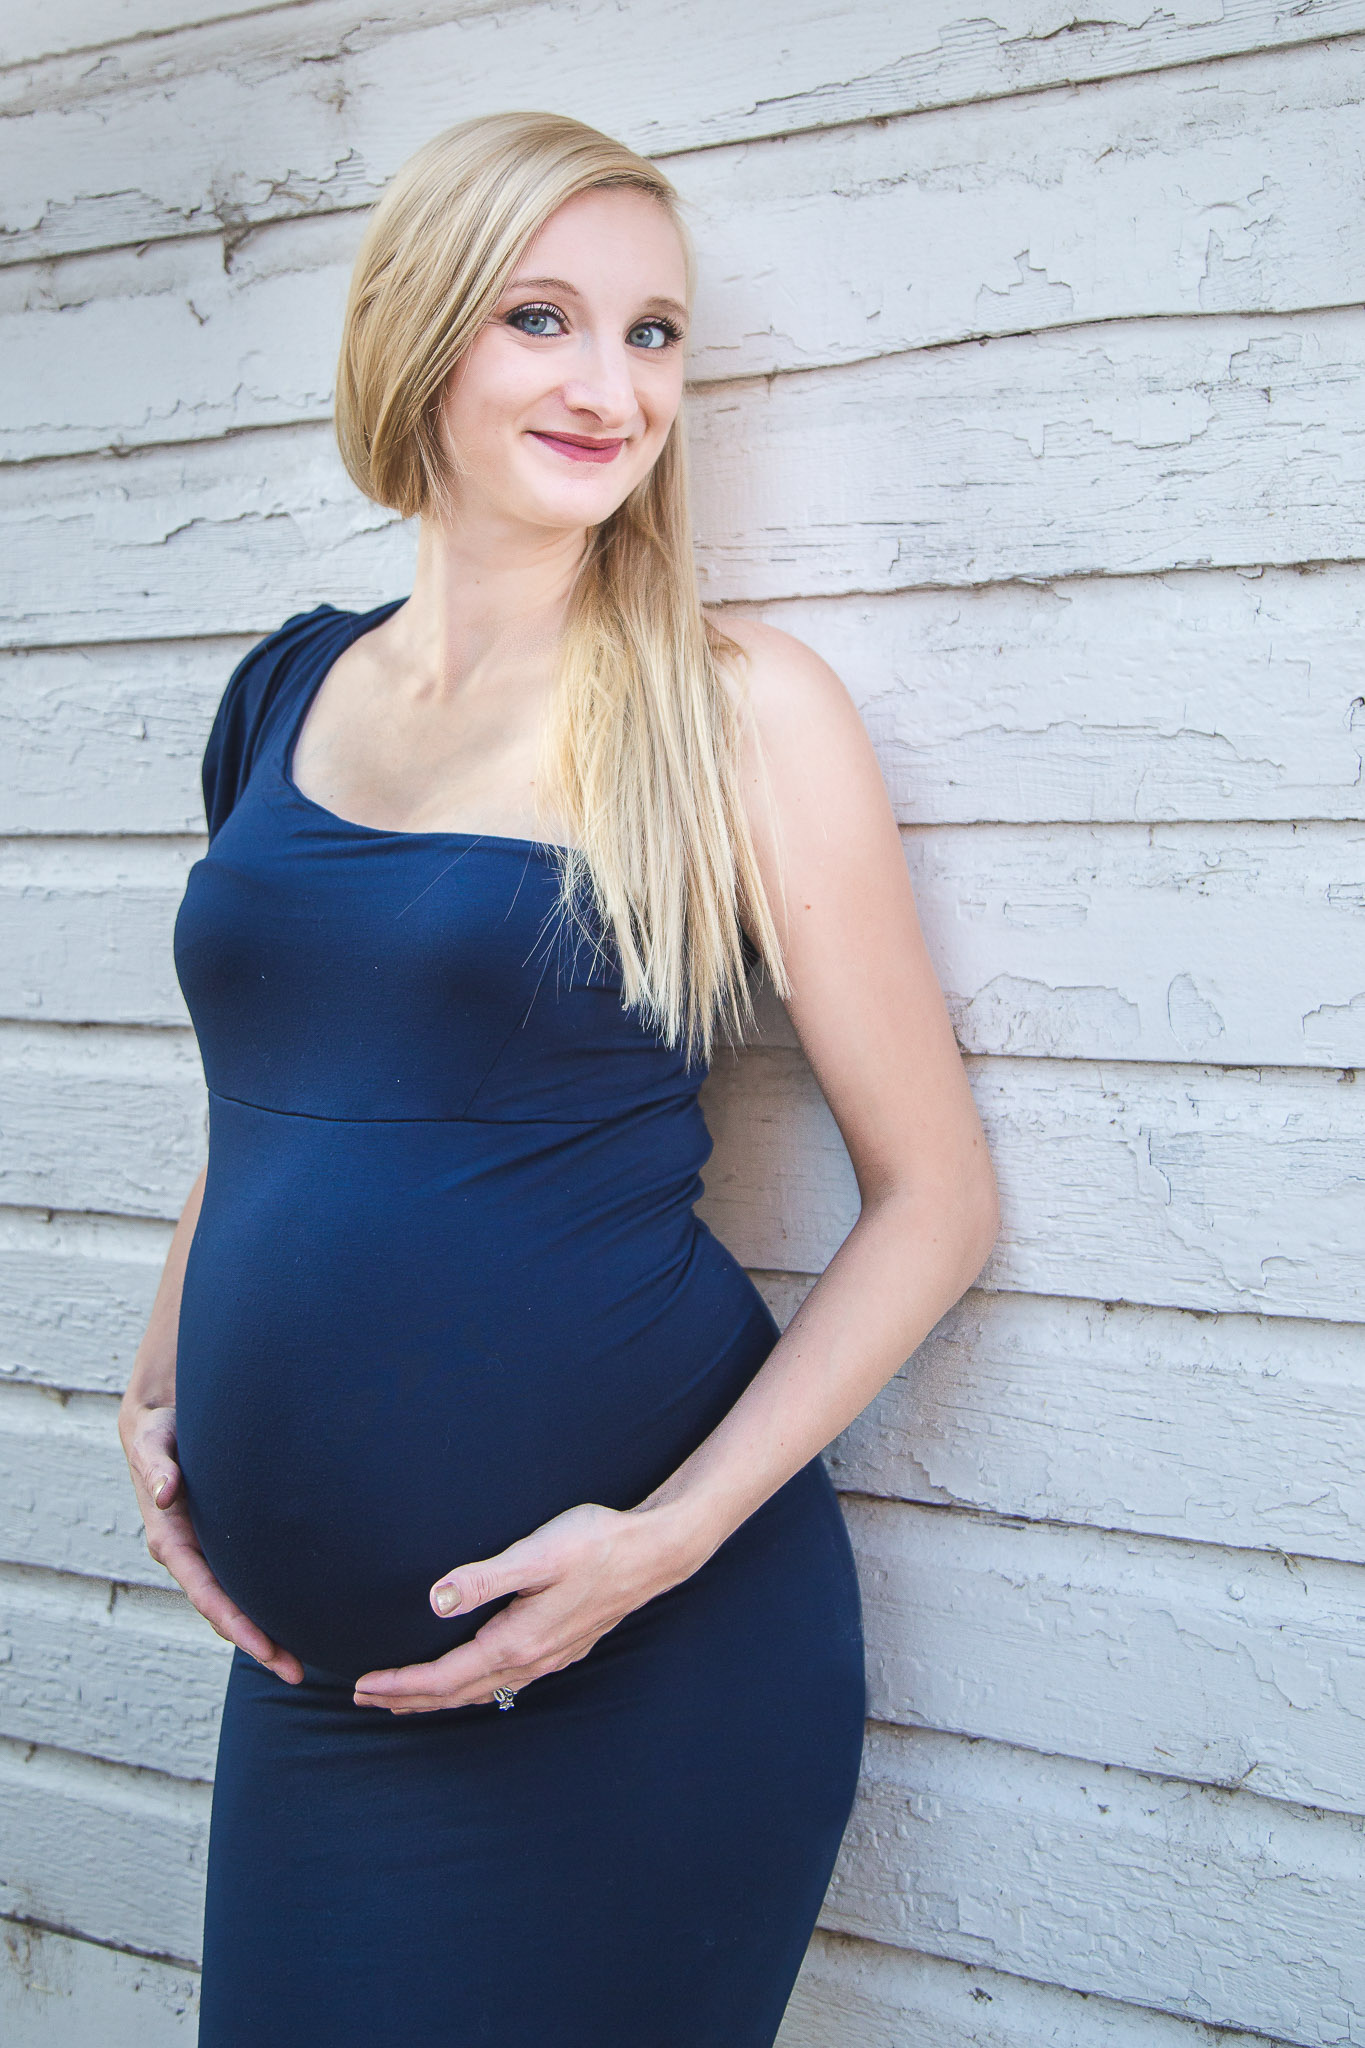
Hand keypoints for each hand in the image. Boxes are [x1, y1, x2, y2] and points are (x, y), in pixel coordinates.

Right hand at [119, 1400, 303, 1685]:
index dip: (235, 1624)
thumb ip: (157, 1467)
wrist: (161, 1418)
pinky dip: (269, 1602)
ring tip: (304, 1662)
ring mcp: (208, 1551)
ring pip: (238, 1602)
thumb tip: (165, 1495)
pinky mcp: (223, 1540)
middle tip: (297, 1673)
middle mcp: (191, 1555)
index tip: (265, 1650)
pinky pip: (247, 1579)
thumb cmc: (157, 1430)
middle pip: (225, 1612)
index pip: (206, 1594)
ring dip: (266, 1632)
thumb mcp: (152, 1442)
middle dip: (258, 1644)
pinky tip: (302, 1614)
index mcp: (171, 1541)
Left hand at [352, 1501, 703, 1714]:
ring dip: (438, 1697)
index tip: (362, 1685)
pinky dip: (472, 1688)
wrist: (655, 1553)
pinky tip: (470, 1680)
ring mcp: (549, 1658)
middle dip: (408, 1699)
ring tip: (404, 1697)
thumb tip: (435, 1599)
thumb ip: (485, 1577)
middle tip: (365, 1699)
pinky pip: (504, 1683)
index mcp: (517, 1641)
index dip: (400, 1684)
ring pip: (482, 1692)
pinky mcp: (562, 1648)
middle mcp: (531, 1659)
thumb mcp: (538, 1553)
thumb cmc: (597, 1544)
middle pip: (457, 1694)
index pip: (444, 1677)